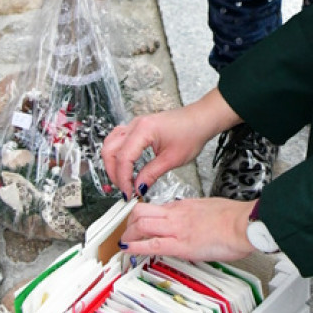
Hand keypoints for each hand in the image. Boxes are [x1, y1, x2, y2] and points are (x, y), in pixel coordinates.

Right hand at [102, 90, 242, 198]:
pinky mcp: (138, 127)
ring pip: (111, 144)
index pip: (123, 158)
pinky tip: (124, 165)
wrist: (201, 119)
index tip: (128, 194)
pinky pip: (118, 140)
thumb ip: (151, 174)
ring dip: (112, 163)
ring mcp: (136, 124)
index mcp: (144, 130)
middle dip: (113, 172)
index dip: (123, 179)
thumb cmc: (192, 132)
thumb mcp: (172, 159)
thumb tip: (137, 188)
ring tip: (122, 179)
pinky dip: (117, 154)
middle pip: (110, 150)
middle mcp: (136, 124)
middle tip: (123, 189)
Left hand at [118, 197, 253, 262]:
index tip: (138, 222)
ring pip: (141, 224)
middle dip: (129, 223)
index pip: (155, 207)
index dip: (142, 215)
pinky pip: (152, 244)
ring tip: (124, 243)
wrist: (243, 223)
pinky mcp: (180, 245)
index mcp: (185, 205)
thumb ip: (197, 214)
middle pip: (142, 211)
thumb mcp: (210, 208)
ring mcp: (177, 228)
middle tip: (126, 232)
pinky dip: (136, 247)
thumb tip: (194, 220)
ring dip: (128, 234)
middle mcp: (177, 214)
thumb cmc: (234, 217)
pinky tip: (128, 250)